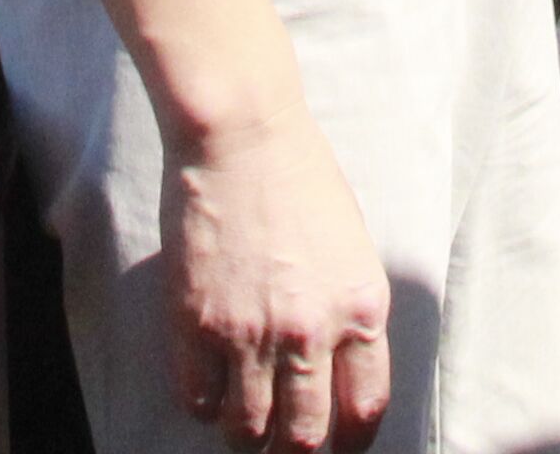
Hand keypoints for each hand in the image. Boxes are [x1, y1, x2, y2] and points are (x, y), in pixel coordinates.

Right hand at [156, 107, 393, 448]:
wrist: (242, 137)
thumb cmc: (302, 179)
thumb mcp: (353, 250)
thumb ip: (349, 312)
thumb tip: (336, 371)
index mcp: (361, 310)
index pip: (363, 410)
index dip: (348, 443)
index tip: (336, 446)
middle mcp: (310, 331)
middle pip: (304, 436)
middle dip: (294, 451)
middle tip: (282, 444)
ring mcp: (250, 332)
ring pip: (247, 429)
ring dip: (245, 433)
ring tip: (242, 421)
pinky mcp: (197, 323)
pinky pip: (197, 398)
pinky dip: (203, 404)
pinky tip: (208, 387)